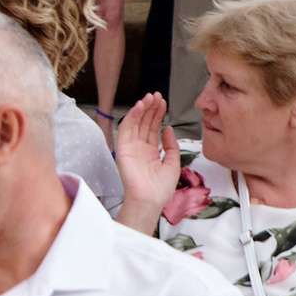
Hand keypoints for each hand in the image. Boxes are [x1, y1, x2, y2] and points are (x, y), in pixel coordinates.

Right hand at [113, 93, 182, 221]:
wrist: (150, 200)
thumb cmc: (160, 189)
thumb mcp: (173, 163)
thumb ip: (171, 145)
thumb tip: (168, 128)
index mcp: (151, 152)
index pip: (153, 128)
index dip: (157, 114)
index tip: (163, 102)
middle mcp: (140, 148)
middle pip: (144, 123)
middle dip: (150, 108)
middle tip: (157, 96)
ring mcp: (131, 147)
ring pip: (135, 123)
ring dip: (142, 109)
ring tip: (149, 98)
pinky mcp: (122, 149)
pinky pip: (126, 129)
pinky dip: (132, 116)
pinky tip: (139, 106)